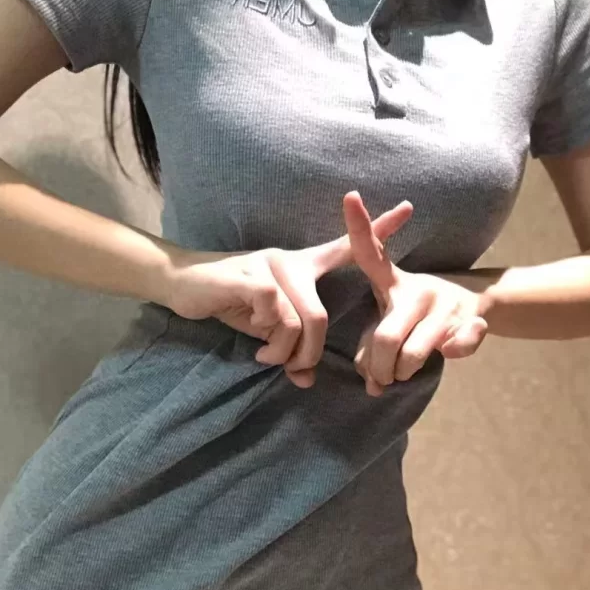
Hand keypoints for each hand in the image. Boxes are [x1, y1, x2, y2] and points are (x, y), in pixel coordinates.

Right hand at [165, 196, 412, 387]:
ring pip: (302, 323)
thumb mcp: (266, 327)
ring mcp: (273, 265)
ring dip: (285, 353)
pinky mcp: (254, 276)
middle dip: (307, 355)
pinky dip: (268, 341)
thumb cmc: (229, 303)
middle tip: (292, 370)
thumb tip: (305, 379)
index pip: (345, 247)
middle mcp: (292, 260)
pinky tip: (255, 344)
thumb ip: (290, 346)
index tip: (408, 209)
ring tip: (268, 358)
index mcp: (302, 266)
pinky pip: (278, 319)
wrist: (181, 283)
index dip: (378, 230)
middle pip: (321, 318)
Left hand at [343, 192, 488, 395]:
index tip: (349, 195)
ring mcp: (445, 304)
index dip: (359, 225)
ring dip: (402, 373)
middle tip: (378, 376)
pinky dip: (452, 354)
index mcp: (392, 282)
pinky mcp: (471, 320)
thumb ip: (369, 348)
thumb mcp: (387, 315)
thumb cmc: (413, 313)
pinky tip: (450, 349)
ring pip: (413, 355)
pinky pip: (458, 348)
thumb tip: (372, 384)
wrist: (473, 301)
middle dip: (378, 367)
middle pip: (384, 338)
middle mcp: (418, 289)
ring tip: (401, 371)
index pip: (370, 253)